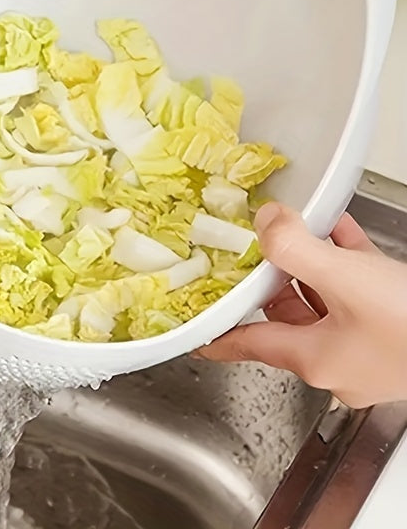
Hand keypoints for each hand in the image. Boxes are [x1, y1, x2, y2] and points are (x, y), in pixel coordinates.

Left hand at [192, 201, 406, 408]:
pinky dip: (347, 262)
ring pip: (326, 301)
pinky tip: (344, 230)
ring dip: (311, 266)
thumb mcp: (343, 279)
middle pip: (287, 318)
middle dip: (270, 283)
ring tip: (298, 231)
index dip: (218, 337)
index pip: (249, 346)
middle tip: (252, 254)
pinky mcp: (398, 330)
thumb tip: (265, 221)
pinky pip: (360, 292)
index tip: (196, 334)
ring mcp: (372, 349)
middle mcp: (340, 361)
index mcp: (316, 359)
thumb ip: (293, 249)